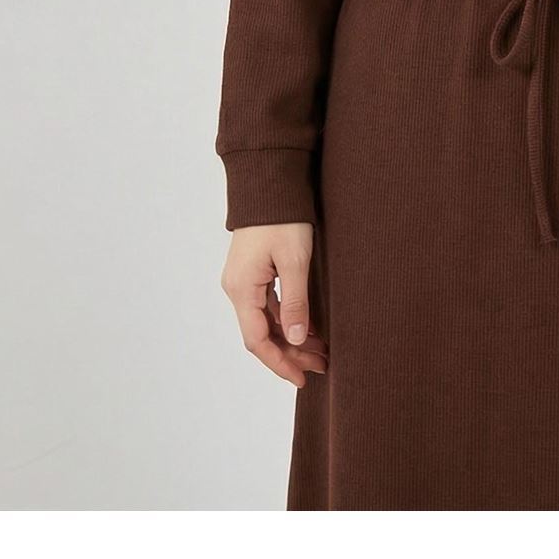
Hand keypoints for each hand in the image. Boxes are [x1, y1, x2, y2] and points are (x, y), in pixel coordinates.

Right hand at [220, 222, 329, 387]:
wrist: (270, 181)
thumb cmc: (282, 217)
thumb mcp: (294, 261)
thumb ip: (295, 302)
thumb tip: (295, 338)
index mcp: (242, 289)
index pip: (258, 340)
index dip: (280, 362)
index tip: (302, 377)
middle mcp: (237, 288)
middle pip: (261, 333)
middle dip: (291, 352)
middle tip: (322, 365)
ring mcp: (243, 280)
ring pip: (265, 320)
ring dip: (291, 337)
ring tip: (321, 350)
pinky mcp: (252, 271)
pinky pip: (267, 305)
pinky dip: (287, 319)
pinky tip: (309, 327)